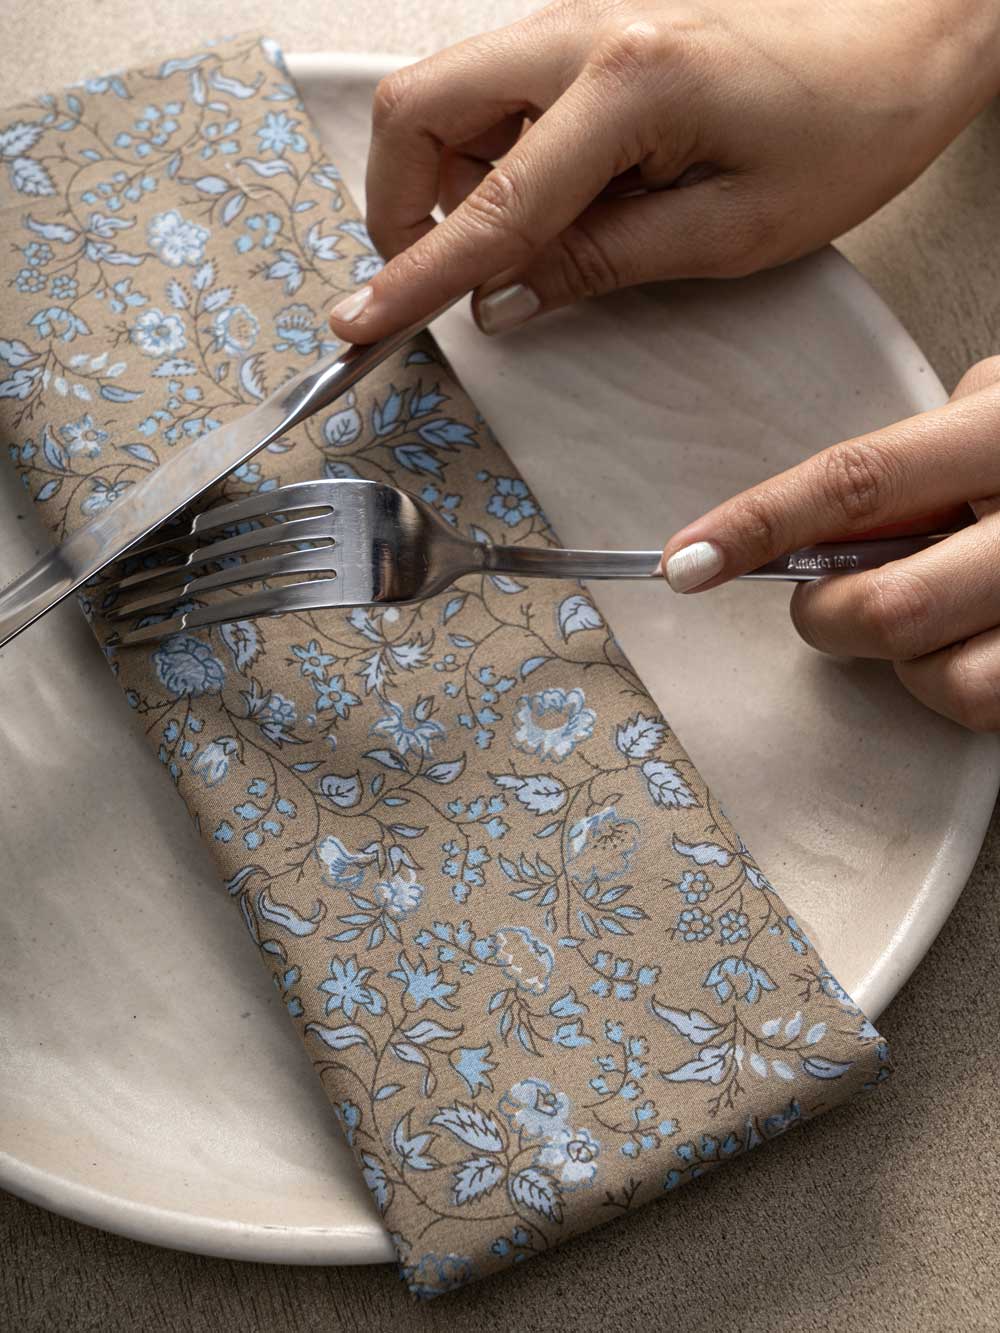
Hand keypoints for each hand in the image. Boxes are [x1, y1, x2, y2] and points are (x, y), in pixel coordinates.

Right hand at [329, 0, 999, 341]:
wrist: (908, 32)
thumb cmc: (847, 129)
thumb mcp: (730, 232)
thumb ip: (602, 263)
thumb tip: (502, 301)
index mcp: (628, 85)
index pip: (489, 204)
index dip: (415, 277)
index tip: (358, 325)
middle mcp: (584, 31)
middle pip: (420, 107)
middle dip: (401, 204)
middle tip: (444, 276)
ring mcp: (580, 19)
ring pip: (449, 96)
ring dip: (450, 180)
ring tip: (528, 239)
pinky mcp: (589, 29)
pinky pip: (498, 91)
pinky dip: (493, 154)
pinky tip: (558, 195)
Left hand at [660, 358, 999, 730]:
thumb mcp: (998, 407)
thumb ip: (917, 454)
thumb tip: (809, 520)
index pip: (856, 482)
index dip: (758, 524)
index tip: (684, 563)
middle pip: (885, 607)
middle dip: (827, 615)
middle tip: (830, 595)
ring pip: (940, 679)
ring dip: (901, 661)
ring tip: (931, 613)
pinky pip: (987, 707)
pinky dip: (953, 687)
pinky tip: (973, 640)